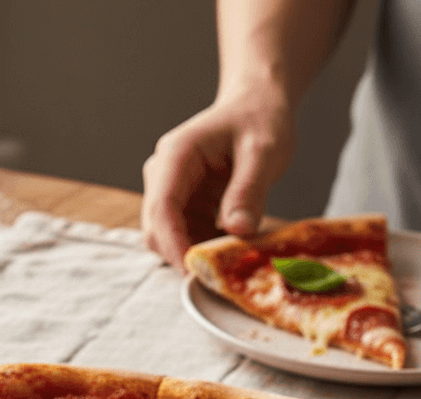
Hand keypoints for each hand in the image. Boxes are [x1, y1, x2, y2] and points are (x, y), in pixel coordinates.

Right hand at [141, 91, 293, 268]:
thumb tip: (236, 231)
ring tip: (231, 255)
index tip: (195, 270)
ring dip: (195, 252)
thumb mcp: (264, 151)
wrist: (255, 105)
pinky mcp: (182, 205)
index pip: (162, 208)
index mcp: (176, 156)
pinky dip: (204, 247)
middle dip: (183, 253)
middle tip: (220, 271)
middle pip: (156, 229)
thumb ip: (249, 190)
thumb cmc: (259, 118)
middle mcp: (163, 175)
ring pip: (167, 238)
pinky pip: (184, 236)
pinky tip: (229, 244)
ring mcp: (170, 191)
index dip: (174, 244)